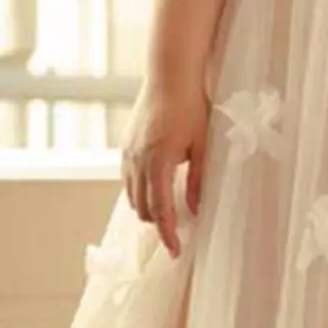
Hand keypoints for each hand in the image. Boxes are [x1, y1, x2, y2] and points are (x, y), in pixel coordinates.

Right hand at [121, 75, 209, 259]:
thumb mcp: (203, 146)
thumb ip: (199, 181)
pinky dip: (139, 192)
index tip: (175, 251)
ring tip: (167, 213)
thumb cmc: (191, 107)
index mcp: (159, 162)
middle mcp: (137, 161)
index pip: (161, 210)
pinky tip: (154, 190)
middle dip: (158, 223)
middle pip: (142, 208)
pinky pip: (127, 180)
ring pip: (132, 196)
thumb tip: (194, 211)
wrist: (169, 75)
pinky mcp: (125, 146)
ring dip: (147, 209)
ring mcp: (127, 153)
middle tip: (177, 232)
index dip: (168, 234)